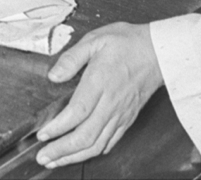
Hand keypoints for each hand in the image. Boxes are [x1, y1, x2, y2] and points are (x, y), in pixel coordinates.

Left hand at [35, 23, 162, 168]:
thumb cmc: (126, 43)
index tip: (43, 134)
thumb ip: (72, 58)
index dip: (58, 127)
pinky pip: (111, 141)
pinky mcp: (128, 119)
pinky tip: (82, 153)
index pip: (77, 112)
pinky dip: (95, 151)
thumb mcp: (95, 40)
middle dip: (62, 150)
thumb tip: (53, 75)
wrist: (157, 52)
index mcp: (100, 82)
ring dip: (75, 156)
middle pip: (86, 136)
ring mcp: (121, 114)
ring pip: (97, 144)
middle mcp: (111, 103)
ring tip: (56, 161)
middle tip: (43, 157)